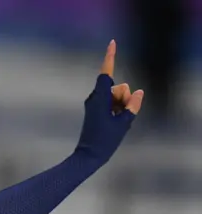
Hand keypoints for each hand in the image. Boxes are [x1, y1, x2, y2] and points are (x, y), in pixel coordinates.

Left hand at [77, 40, 143, 159]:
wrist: (88, 156)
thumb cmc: (104, 140)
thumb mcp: (124, 123)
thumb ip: (132, 105)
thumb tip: (138, 92)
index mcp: (99, 98)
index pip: (106, 73)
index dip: (110, 57)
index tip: (112, 42)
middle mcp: (95, 98)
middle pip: (118, 87)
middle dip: (124, 97)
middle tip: (119, 115)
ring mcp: (95, 104)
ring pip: (117, 96)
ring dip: (121, 105)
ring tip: (115, 121)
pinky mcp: (96, 110)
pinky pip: (113, 103)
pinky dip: (118, 110)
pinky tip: (114, 122)